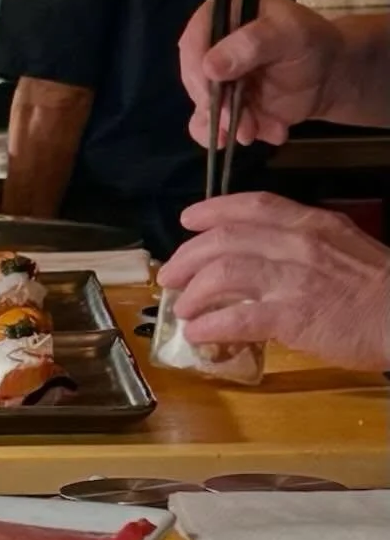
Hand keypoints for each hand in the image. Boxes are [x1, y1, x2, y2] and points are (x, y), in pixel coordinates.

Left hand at [158, 192, 389, 371]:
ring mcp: (294, 279)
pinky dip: (210, 325)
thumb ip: (303, 244)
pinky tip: (198, 333)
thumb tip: (262, 255)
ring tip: (183, 308)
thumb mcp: (343, 248)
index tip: (188, 220)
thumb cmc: (379, 290)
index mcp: (312, 224)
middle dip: (189, 256)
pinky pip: (237, 318)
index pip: (252, 205)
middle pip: (225, 239)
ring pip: (224, 273)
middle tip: (170, 274)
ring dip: (193, 292)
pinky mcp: (294, 316)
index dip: (213, 210)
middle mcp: (299, 244)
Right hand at [178, 0, 342, 147]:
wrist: (328, 74)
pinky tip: (263, 132)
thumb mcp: (291, 34)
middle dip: (217, 107)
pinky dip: (233, 135)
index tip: (212, 94)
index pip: (193, 42)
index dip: (196, 70)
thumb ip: (252, 44)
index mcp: (221, 14)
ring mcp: (213, 78)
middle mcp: (210, 45)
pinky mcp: (220, 104)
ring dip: (227, 126)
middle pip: (194, 79)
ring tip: (255, 132)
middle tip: (243, 123)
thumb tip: (209, 66)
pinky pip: (210, 126)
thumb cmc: (311, 43)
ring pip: (202, 107)